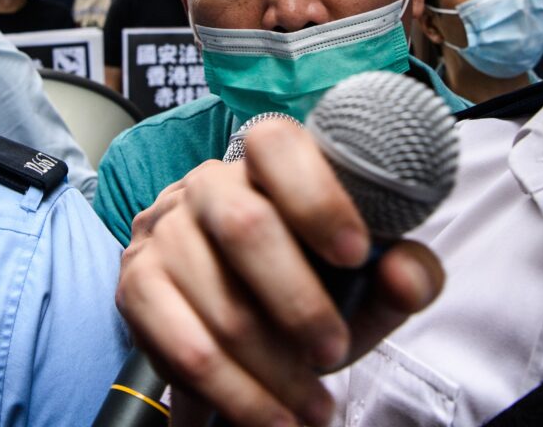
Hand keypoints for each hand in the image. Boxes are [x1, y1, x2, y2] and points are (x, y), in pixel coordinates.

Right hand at [116, 121, 444, 426]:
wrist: (240, 319)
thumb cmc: (312, 283)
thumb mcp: (366, 280)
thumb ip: (404, 272)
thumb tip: (405, 275)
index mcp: (269, 163)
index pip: (278, 143)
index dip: (316, 194)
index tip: (356, 254)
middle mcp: (209, 185)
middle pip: (246, 227)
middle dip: (298, 302)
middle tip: (334, 351)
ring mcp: (167, 232)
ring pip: (219, 302)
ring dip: (274, 370)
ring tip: (313, 409)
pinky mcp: (138, 285)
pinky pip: (183, 347)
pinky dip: (235, 394)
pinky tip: (272, 417)